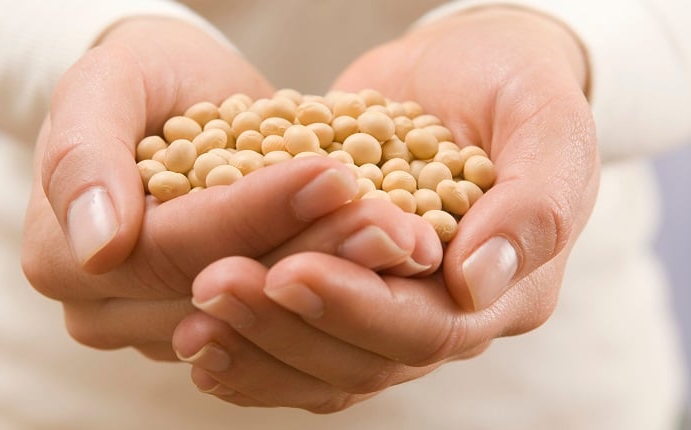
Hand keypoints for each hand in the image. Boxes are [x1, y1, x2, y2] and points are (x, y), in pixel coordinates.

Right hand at [22, 17, 360, 359]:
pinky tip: (386, 263)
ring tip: (400, 236)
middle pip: (220, 294)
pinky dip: (337, 292)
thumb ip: (82, 153)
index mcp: (64, 258)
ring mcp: (161, 329)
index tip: (329, 175)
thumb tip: (97, 247)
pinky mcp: (216, 329)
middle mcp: (107, 312)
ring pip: (260, 318)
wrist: (174, 99)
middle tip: (390, 219)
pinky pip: (279, 324)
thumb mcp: (105, 85)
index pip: (170, 251)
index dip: (253, 216)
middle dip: (312, 252)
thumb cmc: (141, 81)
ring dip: (338, 277)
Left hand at [172, 6, 598, 410]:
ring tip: (192, 323)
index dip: (357, 307)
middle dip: (287, 327)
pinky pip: (301, 340)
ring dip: (256, 346)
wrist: (472, 72)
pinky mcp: (348, 288)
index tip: (289, 272)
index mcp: (505, 290)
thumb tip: (476, 282)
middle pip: (365, 358)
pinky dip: (252, 346)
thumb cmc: (517, 87)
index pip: (428, 327)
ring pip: (324, 364)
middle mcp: (447, 316)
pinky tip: (199, 339)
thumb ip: (535, 203)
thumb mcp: (547, 123)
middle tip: (215, 287)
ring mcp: (393, 307)